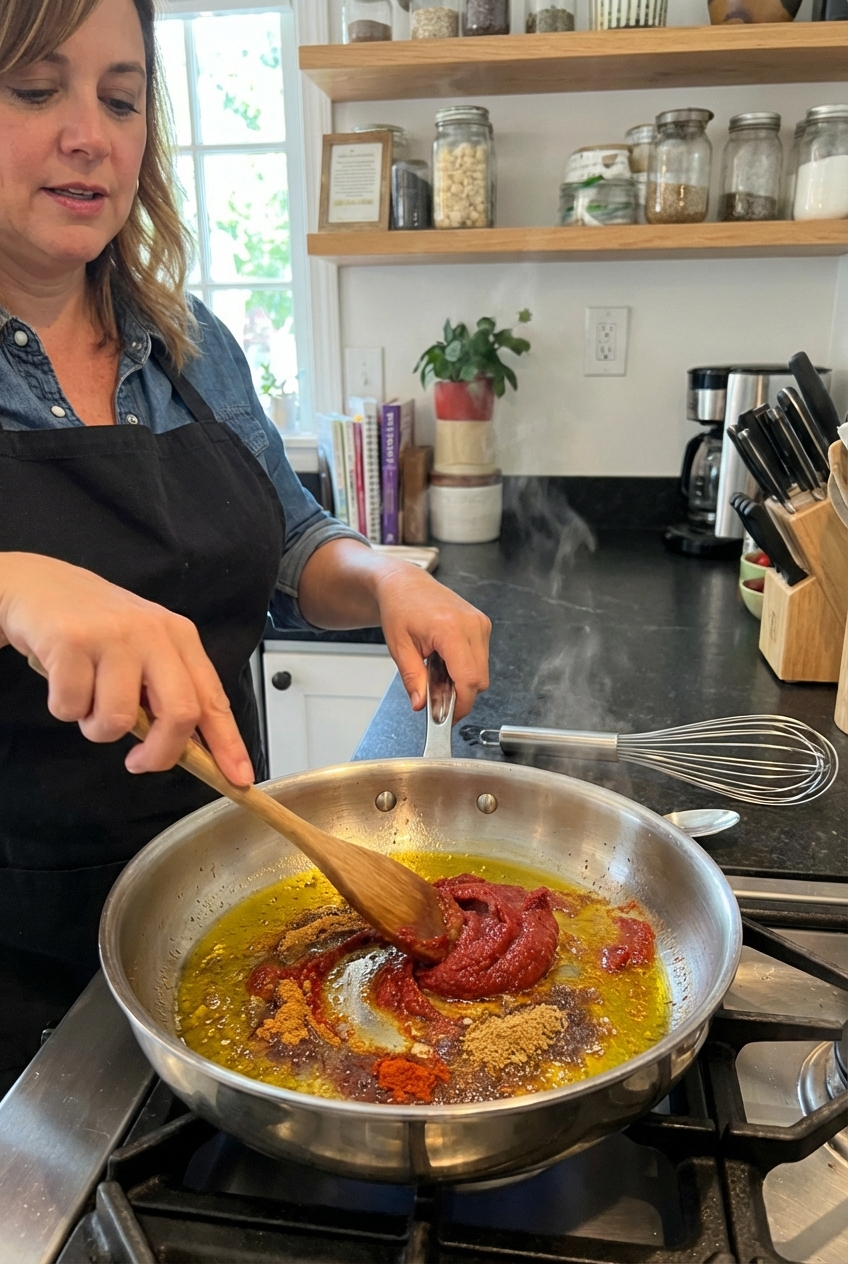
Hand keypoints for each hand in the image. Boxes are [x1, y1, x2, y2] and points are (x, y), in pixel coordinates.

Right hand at [0, 553, 253, 783]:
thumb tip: (187, 748)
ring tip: (87, 700)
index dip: (228, 744)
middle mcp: (153, 633)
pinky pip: (72, 707)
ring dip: (96, 728)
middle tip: (137, 762)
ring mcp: (112, 636)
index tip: (239, 778)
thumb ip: (166, 690)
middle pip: (179, 714)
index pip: (213, 698)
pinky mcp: (71, 642)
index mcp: (180, 637)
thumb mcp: (145, 648)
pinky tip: (63, 681)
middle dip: (160, 754)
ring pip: (117, 720)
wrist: (41, 585)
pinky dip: (65, 709)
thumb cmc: (97, 626)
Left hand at [374, 566, 490, 719]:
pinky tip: (446, 661)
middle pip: (479, 680)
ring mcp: (480, 623)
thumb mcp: (400, 648)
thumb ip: (413, 679)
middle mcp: (472, 625)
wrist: (406, 584)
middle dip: (460, 696)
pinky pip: (481, 659)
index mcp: (450, 629)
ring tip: (437, 672)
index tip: (446, 717)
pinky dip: (466, 668)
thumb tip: (422, 705)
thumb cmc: (400, 607)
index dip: (460, 705)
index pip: (468, 679)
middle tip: (436, 696)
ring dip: (463, 681)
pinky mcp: (482, 625)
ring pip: (482, 672)